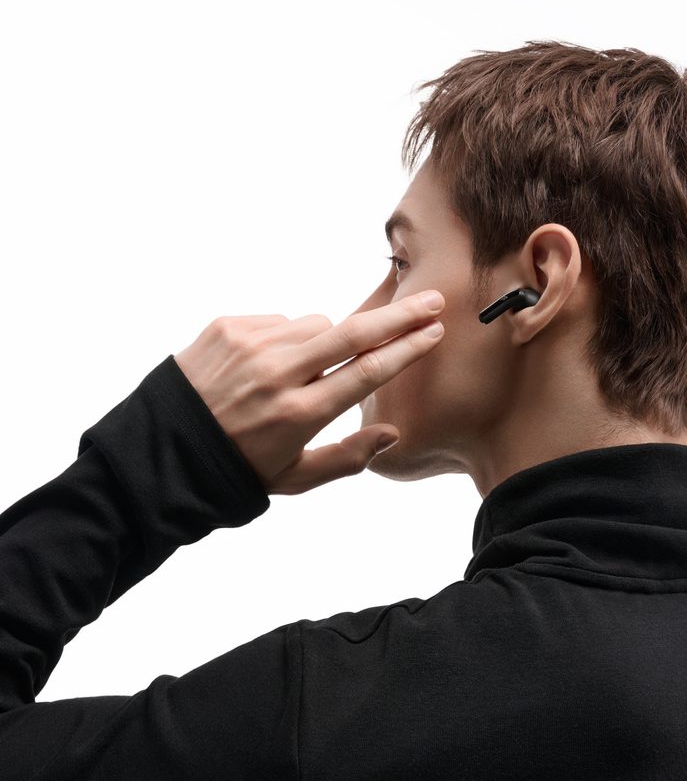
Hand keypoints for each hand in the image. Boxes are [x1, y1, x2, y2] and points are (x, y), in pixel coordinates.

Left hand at [172, 289, 445, 495]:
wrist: (161, 453)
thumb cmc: (236, 469)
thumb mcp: (294, 479)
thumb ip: (347, 458)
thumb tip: (390, 433)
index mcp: (300, 414)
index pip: (367, 371)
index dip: (406, 349)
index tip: (433, 332)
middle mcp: (277, 374)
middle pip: (354, 333)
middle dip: (398, 316)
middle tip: (431, 301)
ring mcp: (250, 345)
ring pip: (315, 324)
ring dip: (326, 340)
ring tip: (299, 375)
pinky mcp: (226, 326)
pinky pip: (278, 321)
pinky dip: (286, 339)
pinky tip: (266, 367)